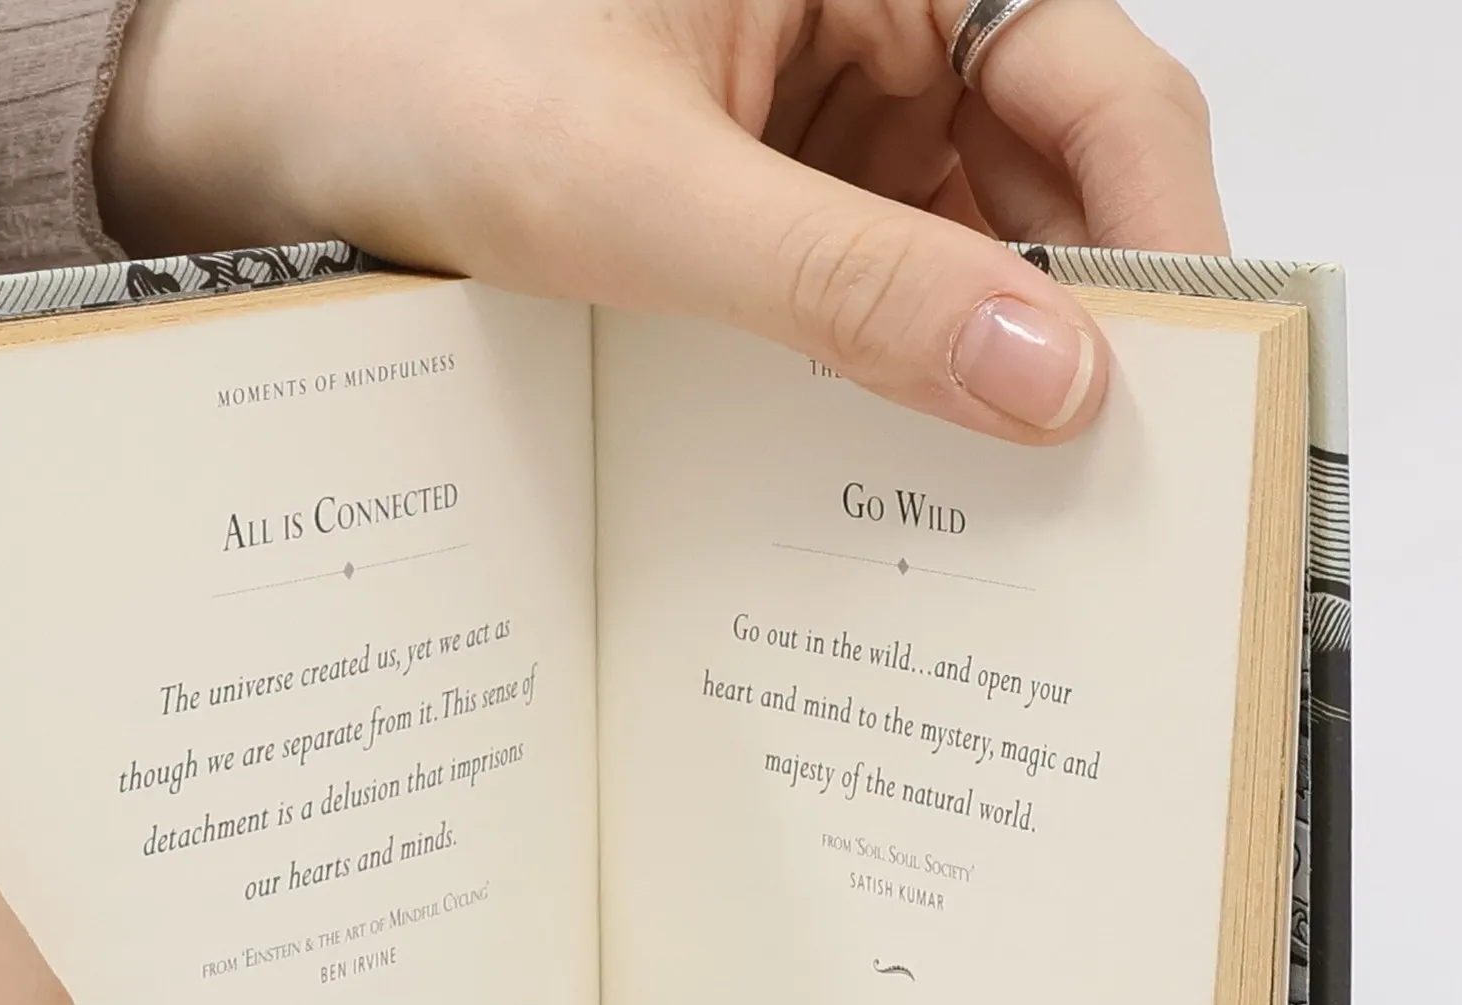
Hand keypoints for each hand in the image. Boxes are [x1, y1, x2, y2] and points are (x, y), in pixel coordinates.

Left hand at [97, 0, 1225, 443]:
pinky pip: (879, 286)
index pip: (1091, 78)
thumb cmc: (415, 77)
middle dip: (1085, 317)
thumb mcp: (642, 190)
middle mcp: (873, 23)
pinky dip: (899, 372)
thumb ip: (847, 281)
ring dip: (991, 363)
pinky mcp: (770, 200)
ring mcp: (825, 120)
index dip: (1164, 227)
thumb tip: (1047, 375)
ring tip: (1016, 500)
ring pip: (973, 245)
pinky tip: (903, 461)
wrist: (268, 121)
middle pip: (1053, 173)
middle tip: (1119, 475)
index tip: (1193, 376)